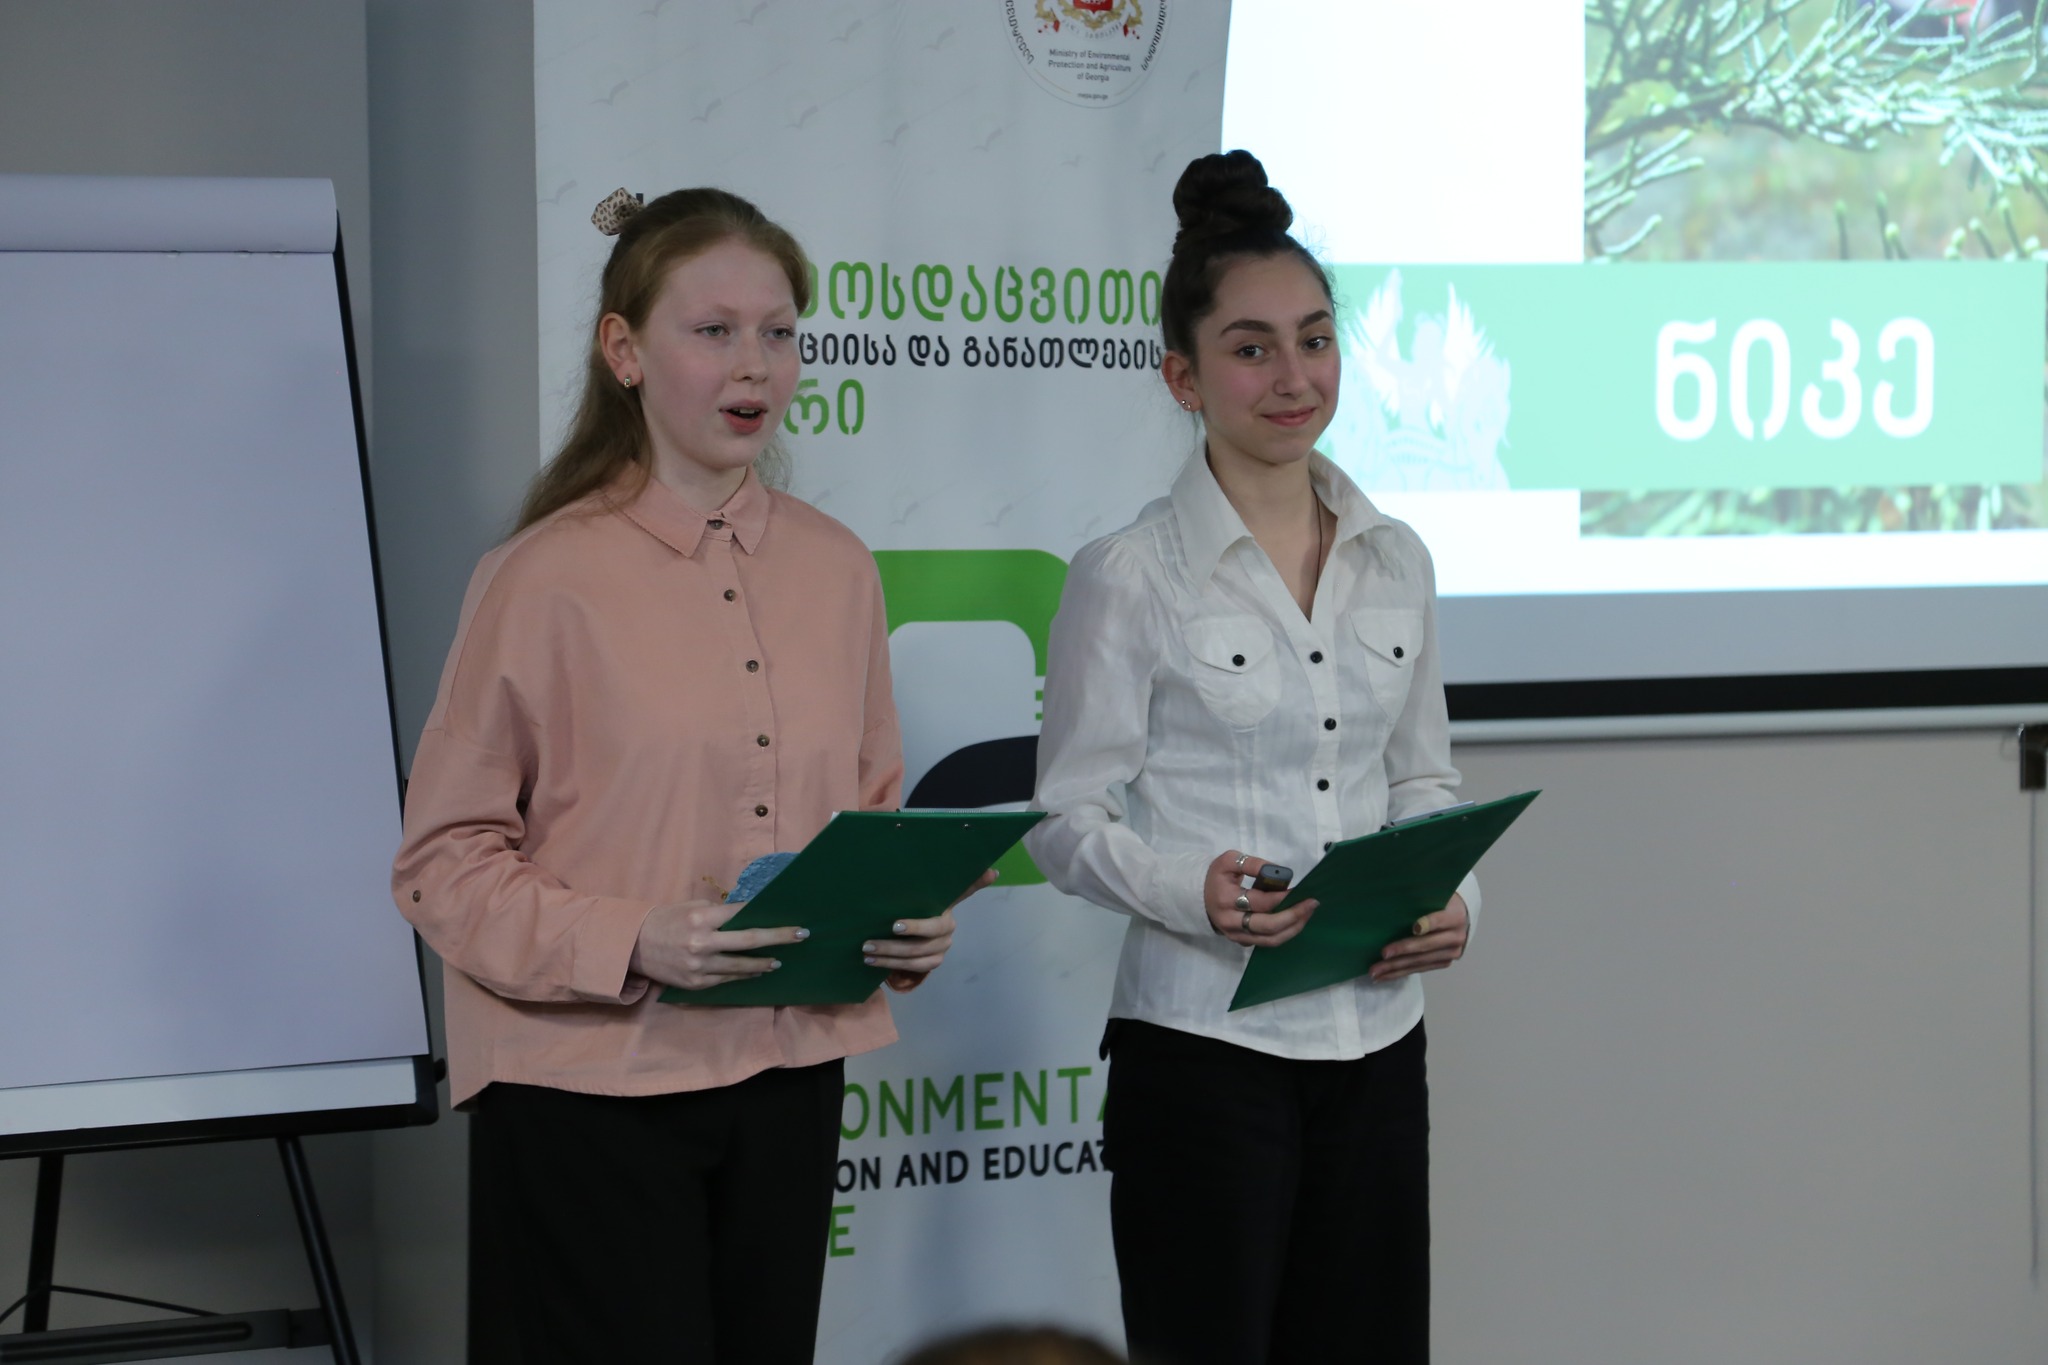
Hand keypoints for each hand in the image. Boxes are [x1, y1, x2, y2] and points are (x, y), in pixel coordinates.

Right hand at [629, 898, 807, 990]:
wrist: (634, 945)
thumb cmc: (666, 920)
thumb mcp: (690, 908)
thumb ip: (717, 913)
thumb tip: (749, 915)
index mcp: (702, 918)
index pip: (742, 914)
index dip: (767, 915)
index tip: (789, 917)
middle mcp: (702, 942)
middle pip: (749, 941)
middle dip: (779, 938)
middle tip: (801, 935)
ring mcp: (699, 966)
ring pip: (741, 966)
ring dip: (763, 963)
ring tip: (778, 960)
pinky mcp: (696, 983)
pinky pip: (726, 980)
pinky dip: (742, 976)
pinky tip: (755, 972)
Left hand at [870, 869, 996, 991]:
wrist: (928, 925)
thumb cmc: (928, 903)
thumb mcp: (937, 891)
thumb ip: (958, 882)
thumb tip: (992, 871)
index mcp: (947, 915)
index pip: (935, 922)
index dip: (917, 925)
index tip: (896, 926)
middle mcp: (947, 933)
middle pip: (920, 944)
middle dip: (894, 944)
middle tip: (870, 941)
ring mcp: (940, 950)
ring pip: (914, 958)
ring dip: (888, 956)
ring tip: (866, 950)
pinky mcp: (932, 963)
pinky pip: (912, 968)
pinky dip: (890, 966)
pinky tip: (871, 961)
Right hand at [1205, 849, 1316, 947]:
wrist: (1198, 896)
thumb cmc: (1217, 877)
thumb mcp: (1229, 861)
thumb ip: (1253, 863)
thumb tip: (1278, 871)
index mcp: (1226, 899)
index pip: (1261, 902)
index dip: (1283, 897)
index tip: (1301, 890)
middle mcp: (1230, 922)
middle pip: (1268, 926)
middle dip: (1294, 915)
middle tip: (1312, 904)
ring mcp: (1236, 935)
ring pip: (1270, 940)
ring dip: (1293, 928)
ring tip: (1308, 914)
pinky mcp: (1241, 942)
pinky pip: (1266, 943)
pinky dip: (1284, 934)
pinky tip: (1295, 921)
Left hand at [1371, 892, 1468, 982]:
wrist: (1460, 918)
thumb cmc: (1440, 902)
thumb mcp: (1434, 895)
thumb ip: (1419, 898)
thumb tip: (1394, 896)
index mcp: (1455, 916)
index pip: (1441, 919)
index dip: (1428, 923)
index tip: (1414, 928)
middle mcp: (1456, 937)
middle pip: (1427, 945)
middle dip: (1403, 950)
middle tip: (1383, 954)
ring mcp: (1451, 953)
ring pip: (1420, 961)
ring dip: (1396, 967)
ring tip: (1375, 971)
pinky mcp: (1443, 963)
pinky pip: (1419, 969)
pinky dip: (1400, 972)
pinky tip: (1384, 975)